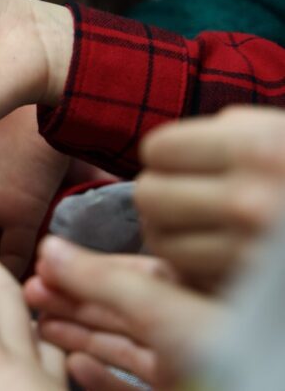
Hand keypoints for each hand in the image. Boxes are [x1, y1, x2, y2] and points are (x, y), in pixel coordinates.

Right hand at [24, 236, 222, 388]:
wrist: (258, 384)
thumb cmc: (228, 348)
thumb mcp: (158, 306)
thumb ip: (102, 280)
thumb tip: (52, 250)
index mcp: (185, 293)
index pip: (122, 272)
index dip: (79, 269)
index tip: (41, 264)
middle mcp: (183, 324)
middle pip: (115, 307)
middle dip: (70, 300)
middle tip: (30, 294)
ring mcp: (181, 363)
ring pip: (119, 343)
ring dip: (77, 333)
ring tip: (39, 323)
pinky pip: (131, 384)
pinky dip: (100, 377)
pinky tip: (74, 367)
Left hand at [136, 106, 284, 291]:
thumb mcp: (284, 134)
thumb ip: (228, 133)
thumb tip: (162, 152)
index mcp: (260, 148)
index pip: (159, 149)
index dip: (165, 154)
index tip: (180, 160)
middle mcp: (252, 199)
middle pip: (149, 195)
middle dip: (160, 192)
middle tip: (181, 195)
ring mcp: (252, 250)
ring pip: (161, 240)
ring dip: (170, 231)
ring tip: (197, 225)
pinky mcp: (251, 288)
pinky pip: (189, 274)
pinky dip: (192, 263)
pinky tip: (215, 252)